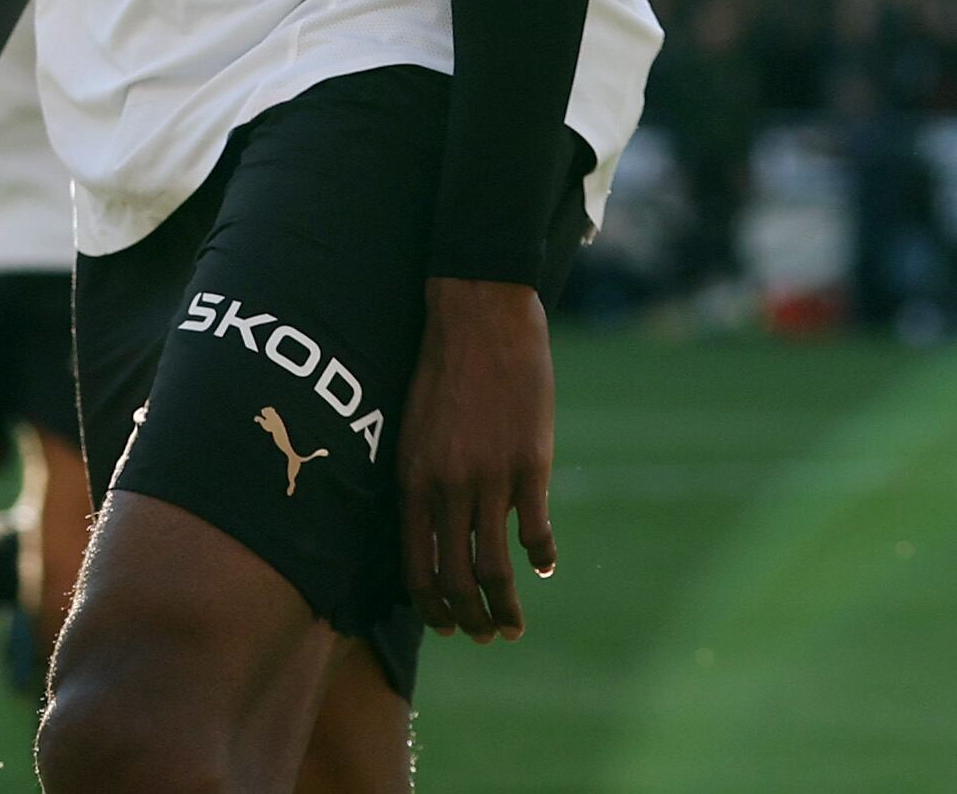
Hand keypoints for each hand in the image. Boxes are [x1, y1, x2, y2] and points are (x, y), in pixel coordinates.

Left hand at [401, 276, 554, 641]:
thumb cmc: (442, 370)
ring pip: (494, 567)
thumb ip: (422, 479)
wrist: (478, 319)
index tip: (446, 627)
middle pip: (455, 578)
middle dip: (470, 619)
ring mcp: (489, 478)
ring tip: (514, 627)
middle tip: (486, 637)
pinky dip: (541, 556)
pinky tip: (544, 566)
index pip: (414, 564)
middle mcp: (446, 486)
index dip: (430, 605)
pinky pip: (535, 529)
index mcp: (412, 478)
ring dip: (506, 607)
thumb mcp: (414, 429)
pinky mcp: (530, 465)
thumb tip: (432, 527)